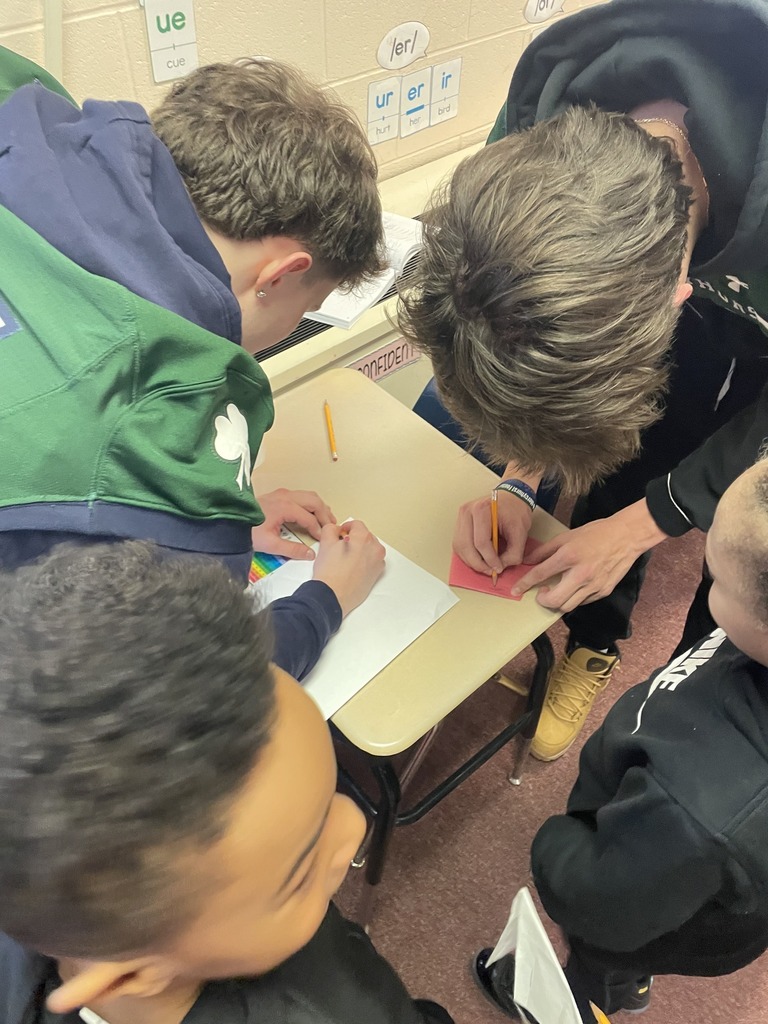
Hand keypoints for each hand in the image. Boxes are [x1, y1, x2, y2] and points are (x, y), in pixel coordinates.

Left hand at [252, 488, 335, 560]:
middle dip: (325, 513)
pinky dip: (310, 504)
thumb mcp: (270, 544)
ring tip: (326, 519)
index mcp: (285, 507)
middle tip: (333, 526)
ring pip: (308, 496)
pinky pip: (301, 496)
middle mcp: (286, 496)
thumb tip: (311, 555)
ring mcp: (282, 493)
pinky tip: (311, 514)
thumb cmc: (248, 531)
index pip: (309, 518)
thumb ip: (292, 550)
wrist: (229, 520)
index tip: (323, 539)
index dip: (318, 529)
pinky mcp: (278, 494)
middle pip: (314, 501)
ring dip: (319, 507)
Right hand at [312, 521, 385, 616]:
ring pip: (370, 548)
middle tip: (341, 546)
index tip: (341, 533)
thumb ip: (331, 529)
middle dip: (354, 539)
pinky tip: (352, 567)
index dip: (346, 527)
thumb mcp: (325, 543)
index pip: (356, 525)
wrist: (332, 595)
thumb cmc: (329, 572)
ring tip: (346, 558)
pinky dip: (365, 561)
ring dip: (360, 549)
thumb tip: (336, 529)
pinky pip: (373, 561)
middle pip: (365, 536)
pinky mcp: (377, 573)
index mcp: (363, 538)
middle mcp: (374, 548)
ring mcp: (378, 562)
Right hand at [453, 490, 532, 574]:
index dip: (489, 559)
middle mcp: (467, 511)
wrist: (511, 497)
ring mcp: (461, 517)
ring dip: (471, 561)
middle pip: (466, 546)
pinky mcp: (459, 523)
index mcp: (482, 509)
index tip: (498, 568)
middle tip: (490, 571)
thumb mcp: (521, 531)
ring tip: (485, 566)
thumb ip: (513, 553)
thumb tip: (500, 567)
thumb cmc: (515, 509)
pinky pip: (458, 544)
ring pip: (459, 547)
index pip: (481, 542)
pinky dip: (467, 555)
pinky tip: (478, 559)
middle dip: (478, 563)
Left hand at [512, 500, 668, 611]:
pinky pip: (582, 602)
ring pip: (568, 606)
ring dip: (557, 602)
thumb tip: (528, 561)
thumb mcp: (567, 536)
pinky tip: (572, 588)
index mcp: (569, 556)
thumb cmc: (596, 533)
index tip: (516, 590)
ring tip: (555, 591)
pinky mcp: (603, 591)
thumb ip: (545, 550)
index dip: (525, 584)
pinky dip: (573, 598)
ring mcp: (594, 585)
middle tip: (540, 592)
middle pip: (555, 600)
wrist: (626, 537)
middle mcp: (581, 574)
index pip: (540, 574)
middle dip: (542, 600)